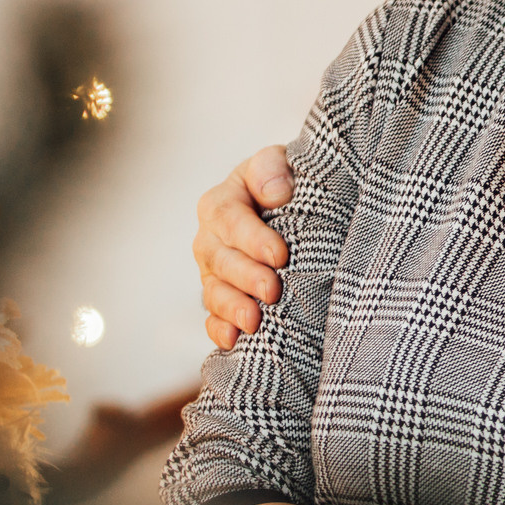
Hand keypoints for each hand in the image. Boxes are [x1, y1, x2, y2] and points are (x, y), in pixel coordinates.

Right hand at [196, 144, 294, 348]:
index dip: (252, 239)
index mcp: (222, 203)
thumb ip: (272, 168)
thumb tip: (276, 192)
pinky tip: (233, 341)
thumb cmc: (287, 182)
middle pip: (220, 259)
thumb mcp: (281, 162)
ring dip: (232, 308)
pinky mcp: (222, 296)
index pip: (229, 219)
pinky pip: (213, 316)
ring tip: (254, 321)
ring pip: (214, 290)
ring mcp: (214, 272)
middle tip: (272, 290)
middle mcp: (211, 239)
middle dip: (245, 277)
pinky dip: (219, 330)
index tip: (280, 255)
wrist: (292, 208)